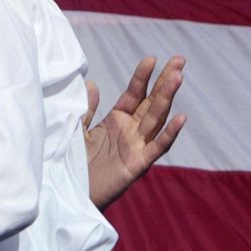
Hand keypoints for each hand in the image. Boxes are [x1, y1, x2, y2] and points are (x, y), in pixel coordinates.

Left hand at [84, 55, 186, 208]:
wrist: (69, 192)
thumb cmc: (73, 162)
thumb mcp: (77, 130)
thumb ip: (85, 109)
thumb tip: (91, 83)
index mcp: (117, 120)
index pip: (134, 93)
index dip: (142, 77)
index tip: (151, 58)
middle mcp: (130, 131)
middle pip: (151, 102)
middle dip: (165, 81)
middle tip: (180, 60)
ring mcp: (136, 147)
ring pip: (156, 119)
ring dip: (167, 99)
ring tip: (178, 77)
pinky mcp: (137, 165)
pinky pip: (156, 148)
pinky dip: (169, 134)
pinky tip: (181, 118)